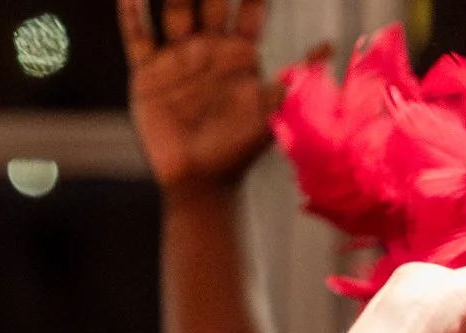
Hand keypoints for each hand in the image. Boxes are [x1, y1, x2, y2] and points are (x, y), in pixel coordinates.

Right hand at [120, 0, 305, 192]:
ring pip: (174, 10)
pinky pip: (138, 39)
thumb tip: (332, 45)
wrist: (201, 182)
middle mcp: (207, 47)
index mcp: (239, 53)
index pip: (249, 8)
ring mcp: (176, 57)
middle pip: (209, 0)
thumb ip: (299, 76)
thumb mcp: (274, 110)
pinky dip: (132, 17)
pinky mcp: (147, 74)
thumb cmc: (240, 148)